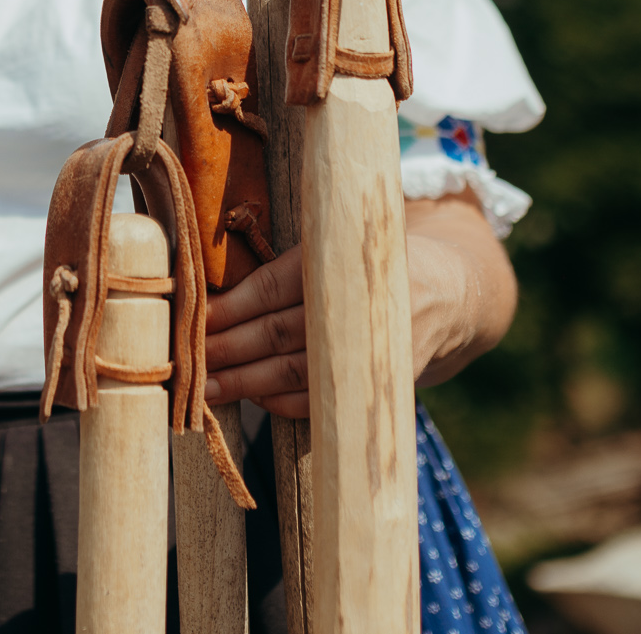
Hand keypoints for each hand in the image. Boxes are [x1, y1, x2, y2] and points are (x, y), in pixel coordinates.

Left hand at [200, 191, 518, 417]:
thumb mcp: (343, 237)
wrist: (454, 293)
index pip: (272, 287)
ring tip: (206, 389)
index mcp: (341, 260)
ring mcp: (371, 349)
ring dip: (245, 383)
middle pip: (277, 333)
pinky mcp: (380, 384)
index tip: (194, 320)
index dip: (230, 308)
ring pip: (294, 372)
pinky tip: (251, 398)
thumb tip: (213, 279)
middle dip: (226, 350)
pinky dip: (281, 402)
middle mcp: (357, 305)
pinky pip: (321, 401)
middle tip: (185, 362)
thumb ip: (294, 256)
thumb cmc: (373, 259)